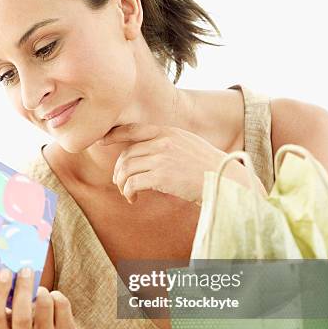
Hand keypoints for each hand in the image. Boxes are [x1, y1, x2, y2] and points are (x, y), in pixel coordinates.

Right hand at [0, 267, 74, 328]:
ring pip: (44, 306)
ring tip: (39, 289)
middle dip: (24, 288)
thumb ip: (6, 294)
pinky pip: (62, 305)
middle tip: (26, 270)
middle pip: (22, 317)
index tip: (4, 272)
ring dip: (41, 291)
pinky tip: (51, 297)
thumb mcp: (9, 310)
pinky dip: (56, 294)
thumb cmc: (21, 314)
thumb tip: (7, 267)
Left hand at [98, 123, 264, 204]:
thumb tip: (146, 151)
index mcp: (169, 132)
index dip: (115, 135)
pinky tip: (133, 199)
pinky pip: (132, 183)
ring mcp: (161, 158)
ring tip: (128, 193)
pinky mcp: (161, 176)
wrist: (226, 180)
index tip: (102, 142)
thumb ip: (168, 143)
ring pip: (126, 169)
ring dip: (122, 184)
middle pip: (127, 154)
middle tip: (120, 182)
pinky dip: (128, 192)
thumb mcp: (189, 144)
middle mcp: (163, 142)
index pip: (134, 129)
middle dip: (119, 170)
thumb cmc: (209, 167)